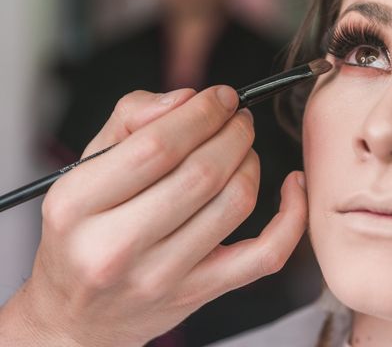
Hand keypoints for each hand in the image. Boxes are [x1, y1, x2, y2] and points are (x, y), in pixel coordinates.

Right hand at [0, 87, 306, 346]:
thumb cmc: (82, 233)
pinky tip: (292, 184)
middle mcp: (115, 247)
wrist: (78, 316)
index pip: (157, 146)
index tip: (222, 97)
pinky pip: (265, 254)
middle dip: (233, 132)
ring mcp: (161, 277)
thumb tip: (188, 99)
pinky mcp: (199, 293)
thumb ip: (130, 119)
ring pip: (235, 202)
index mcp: (77, 205)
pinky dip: (291, 216)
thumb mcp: (84, 168)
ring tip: (243, 147)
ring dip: (251, 161)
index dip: (202, 113)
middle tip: (239, 117)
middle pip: (203, 172)